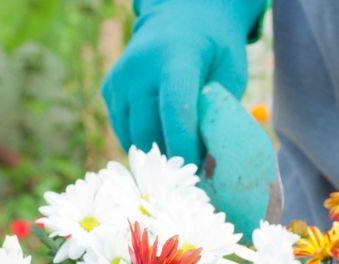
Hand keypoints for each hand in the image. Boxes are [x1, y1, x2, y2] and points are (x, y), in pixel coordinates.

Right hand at [101, 0, 264, 165]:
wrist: (180, 18)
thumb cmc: (214, 49)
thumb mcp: (230, 72)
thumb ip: (219, 111)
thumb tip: (211, 162)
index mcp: (176, 57)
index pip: (175, 108)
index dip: (184, 145)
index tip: (195, 170)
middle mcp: (140, 67)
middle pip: (148, 131)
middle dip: (171, 157)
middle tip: (193, 167)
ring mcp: (119, 78)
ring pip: (132, 138)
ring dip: (156, 152)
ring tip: (179, 148)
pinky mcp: (108, 89)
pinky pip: (123, 131)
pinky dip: (142, 141)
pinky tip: (161, 132)